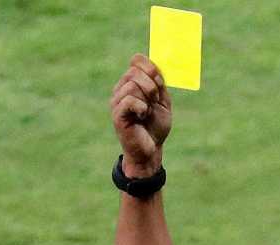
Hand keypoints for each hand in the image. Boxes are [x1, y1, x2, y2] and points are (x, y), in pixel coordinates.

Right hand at [111, 53, 171, 175]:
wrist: (151, 150)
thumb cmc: (155, 127)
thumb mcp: (163, 102)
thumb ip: (159, 84)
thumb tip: (155, 66)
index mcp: (132, 83)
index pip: (136, 60)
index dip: (150, 67)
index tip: (160, 83)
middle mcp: (121, 89)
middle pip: (135, 71)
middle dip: (151, 85)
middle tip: (155, 101)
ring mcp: (117, 101)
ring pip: (132, 85)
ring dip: (147, 98)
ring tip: (148, 112)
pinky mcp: (117, 114)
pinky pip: (130, 99)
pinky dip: (142, 107)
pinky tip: (142, 116)